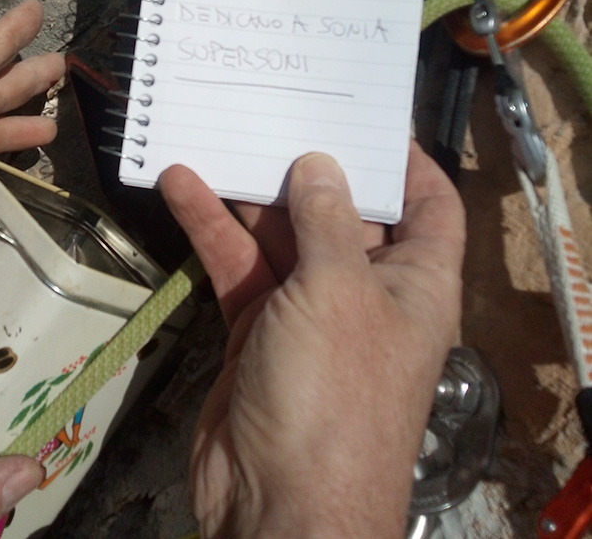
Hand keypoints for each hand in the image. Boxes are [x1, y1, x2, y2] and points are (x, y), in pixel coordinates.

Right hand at [158, 142, 464, 538]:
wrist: (278, 500)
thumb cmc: (333, 391)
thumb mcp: (338, 292)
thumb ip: (328, 221)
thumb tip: (320, 165)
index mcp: (413, 283)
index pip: (430, 209)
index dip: (408, 164)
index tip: (368, 122)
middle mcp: (364, 291)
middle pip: (340, 213)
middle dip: (309, 166)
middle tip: (276, 111)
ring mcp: (307, 309)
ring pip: (279, 235)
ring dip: (247, 193)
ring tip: (217, 136)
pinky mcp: (256, 326)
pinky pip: (237, 265)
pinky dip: (211, 227)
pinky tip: (181, 186)